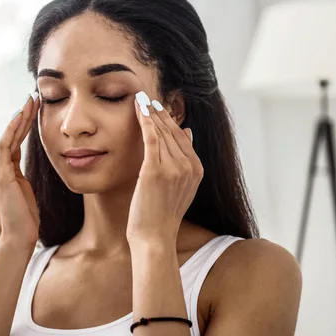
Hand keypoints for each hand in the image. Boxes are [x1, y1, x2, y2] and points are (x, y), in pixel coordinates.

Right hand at [0, 92, 40, 247]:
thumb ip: (18, 171)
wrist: (17, 239)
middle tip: (33, 96)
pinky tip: (22, 115)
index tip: (32, 108)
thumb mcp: (22, 188)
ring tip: (32, 101)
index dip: (21, 124)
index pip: (9, 142)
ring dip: (20, 118)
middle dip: (21, 116)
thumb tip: (22, 156)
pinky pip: (6, 146)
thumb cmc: (24, 218)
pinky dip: (14, 129)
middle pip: (7, 136)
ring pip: (7, 138)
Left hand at [125, 91, 202, 245]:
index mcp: (197, 170)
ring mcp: (174, 168)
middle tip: (147, 98)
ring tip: (140, 100)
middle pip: (172, 131)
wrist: (154, 238)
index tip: (158, 108)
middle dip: (159, 113)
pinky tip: (138, 108)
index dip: (169, 121)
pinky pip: (150, 138)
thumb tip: (187, 132)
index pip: (182, 137)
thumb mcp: (179, 188)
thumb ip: (184, 162)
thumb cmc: (161, 216)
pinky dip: (144, 120)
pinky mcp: (155, 170)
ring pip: (161, 132)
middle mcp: (189, 166)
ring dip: (150, 113)